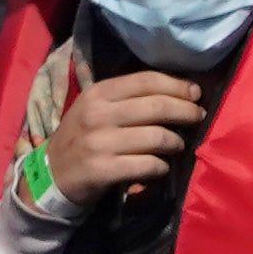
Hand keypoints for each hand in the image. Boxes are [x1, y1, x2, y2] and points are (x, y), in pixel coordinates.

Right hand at [42, 68, 206, 200]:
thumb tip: (177, 90)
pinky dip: (161, 167)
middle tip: (198, 117)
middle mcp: (98, 114)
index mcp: (99, 93)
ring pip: (157, 137)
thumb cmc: (83, 136)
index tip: (196, 93)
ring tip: (178, 144)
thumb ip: (128, 97)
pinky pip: (147, 165)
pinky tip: (162, 167)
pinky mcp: (103, 169)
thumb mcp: (96, 107)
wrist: (53, 172)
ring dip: (176, 142)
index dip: (177, 86)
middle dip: (186, 111)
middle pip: (157, 107)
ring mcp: (100, 142)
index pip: (147, 81)